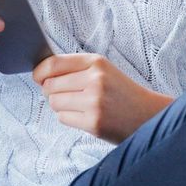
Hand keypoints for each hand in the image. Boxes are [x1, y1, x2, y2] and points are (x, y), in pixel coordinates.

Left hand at [32, 53, 172, 143]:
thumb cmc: (121, 92)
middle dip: (52, 92)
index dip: (39, 72)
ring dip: (61, 106)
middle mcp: (95, 79)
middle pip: (50, 85)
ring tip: (79, 106)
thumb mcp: (103, 71)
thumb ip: (75, 68)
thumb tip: (40, 75)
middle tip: (67, 95)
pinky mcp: (93, 122)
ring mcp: (94, 102)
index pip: (54, 63)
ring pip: (55, 102)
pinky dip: (69, 118)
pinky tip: (85, 116)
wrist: (148, 114)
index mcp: (96, 62)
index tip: (37, 77)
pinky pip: (63, 118)